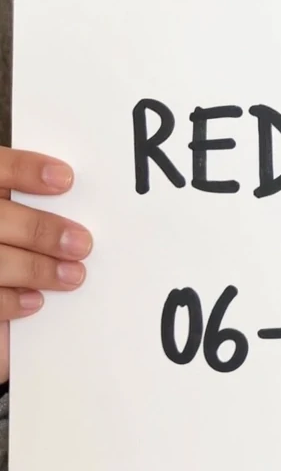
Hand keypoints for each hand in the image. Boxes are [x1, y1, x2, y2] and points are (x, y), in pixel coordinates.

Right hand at [0, 147, 92, 384]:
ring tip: (74, 276)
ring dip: (37, 270)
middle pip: (0, 219)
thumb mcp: (9, 205)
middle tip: (82, 244)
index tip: (66, 179)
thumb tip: (70, 188)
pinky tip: (37, 300)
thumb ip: (24, 196)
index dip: (27, 169)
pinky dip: (11, 301)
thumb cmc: (7, 231)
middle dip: (42, 231)